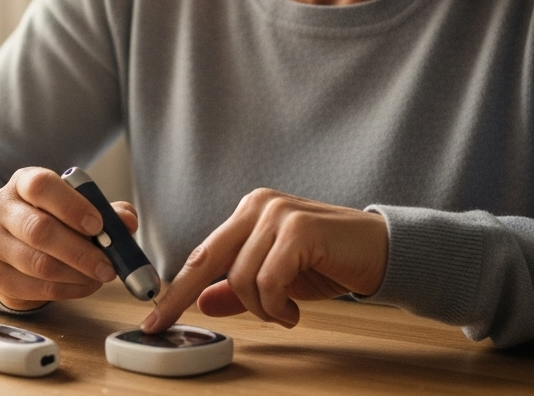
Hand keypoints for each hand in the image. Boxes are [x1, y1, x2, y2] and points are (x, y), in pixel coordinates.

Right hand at [0, 166, 137, 309]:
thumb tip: (127, 222)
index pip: (41, 186)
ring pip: (37, 264)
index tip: (98, 225)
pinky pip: (35, 288)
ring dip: (77, 274)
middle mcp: (0, 209)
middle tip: (109, 265)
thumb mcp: (77, 205)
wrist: (13, 241)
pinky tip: (85, 285)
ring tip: (101, 275)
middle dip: (80, 251)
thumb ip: (106, 210)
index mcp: (23, 182)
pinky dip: (67, 290)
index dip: (71, 206)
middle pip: (39, 230)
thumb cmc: (53, 217)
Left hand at [141, 188, 387, 332]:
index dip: (175, 290)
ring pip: (240, 277)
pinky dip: (277, 305)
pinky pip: (268, 280)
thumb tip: (203, 302)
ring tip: (285, 313)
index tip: (153, 319)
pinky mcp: (299, 229)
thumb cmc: (329, 262)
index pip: (202, 254)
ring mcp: (279, 213)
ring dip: (261, 308)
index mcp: (249, 212)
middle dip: (184, 298)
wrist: (380, 252)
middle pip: (207, 260)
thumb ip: (239, 289)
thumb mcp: (277, 280)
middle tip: (170, 329)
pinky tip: (294, 310)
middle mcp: (259, 205)